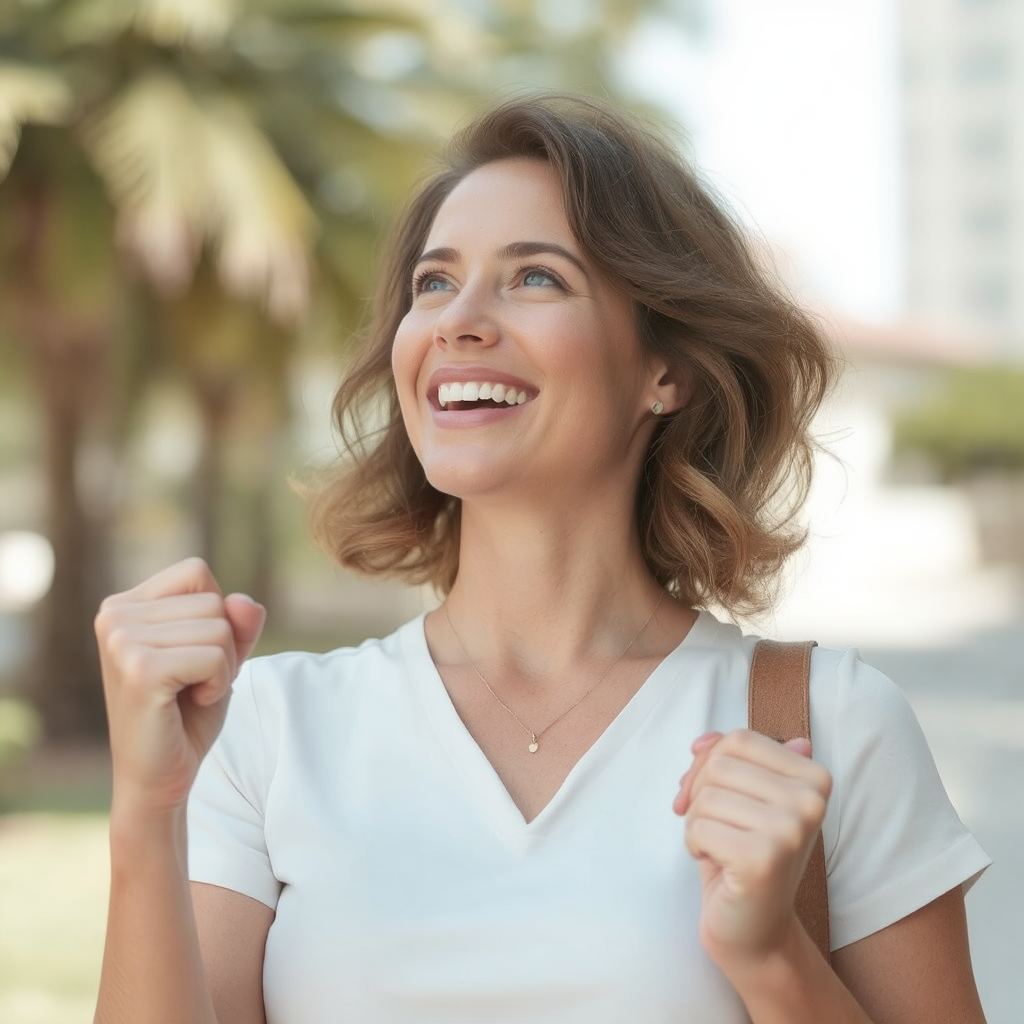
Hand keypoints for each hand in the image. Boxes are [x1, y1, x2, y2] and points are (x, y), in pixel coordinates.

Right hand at [95, 557, 265, 817]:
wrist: (158, 778)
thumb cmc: (187, 713)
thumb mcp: (222, 655)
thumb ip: (239, 622)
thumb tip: (243, 601)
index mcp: (125, 604)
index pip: (197, 571)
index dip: (216, 615)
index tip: (192, 655)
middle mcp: (114, 615)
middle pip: (213, 600)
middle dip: (223, 645)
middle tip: (191, 682)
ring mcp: (121, 640)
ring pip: (219, 627)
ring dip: (222, 667)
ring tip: (189, 693)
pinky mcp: (139, 669)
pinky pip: (215, 656)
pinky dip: (218, 683)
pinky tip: (190, 703)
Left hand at [673, 729, 831, 970]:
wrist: (757, 932)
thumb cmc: (744, 856)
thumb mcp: (742, 797)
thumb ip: (729, 761)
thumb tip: (707, 738)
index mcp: (814, 778)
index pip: (739, 739)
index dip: (708, 761)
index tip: (703, 789)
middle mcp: (812, 800)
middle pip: (720, 764)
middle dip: (699, 793)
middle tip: (712, 825)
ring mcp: (791, 829)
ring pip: (706, 795)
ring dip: (696, 822)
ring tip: (717, 846)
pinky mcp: (763, 858)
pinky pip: (699, 826)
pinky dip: (693, 844)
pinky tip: (715, 863)